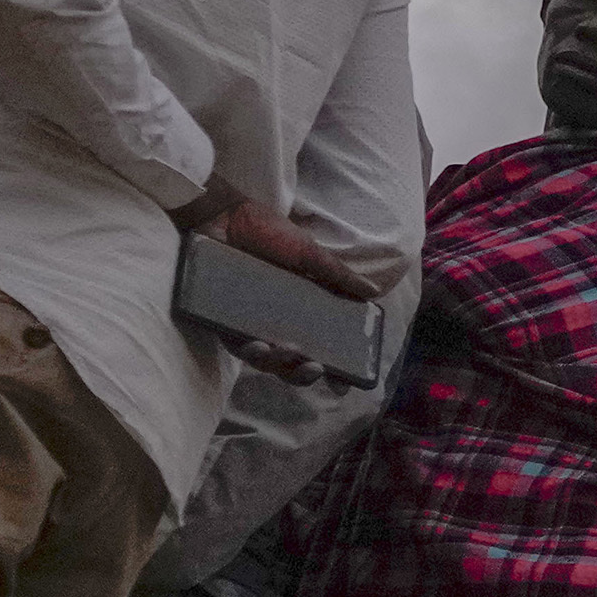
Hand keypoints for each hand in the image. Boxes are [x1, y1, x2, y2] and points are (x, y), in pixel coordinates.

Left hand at [171, 185, 384, 381]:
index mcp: (302, 310)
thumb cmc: (268, 232)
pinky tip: (259, 345)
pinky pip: (235, 344)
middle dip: (304, 375)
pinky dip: (249, 350)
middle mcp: (277, 323)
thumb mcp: (309, 253)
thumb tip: (374, 292)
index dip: (335, 370)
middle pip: (292, 365)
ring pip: (265, 361)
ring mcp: (249, 323)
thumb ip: (338, 275)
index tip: (344, 383)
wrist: (225, 213)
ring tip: (285, 353)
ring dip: (278, 365)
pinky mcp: (222, 319)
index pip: (322, 347)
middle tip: (315, 368)